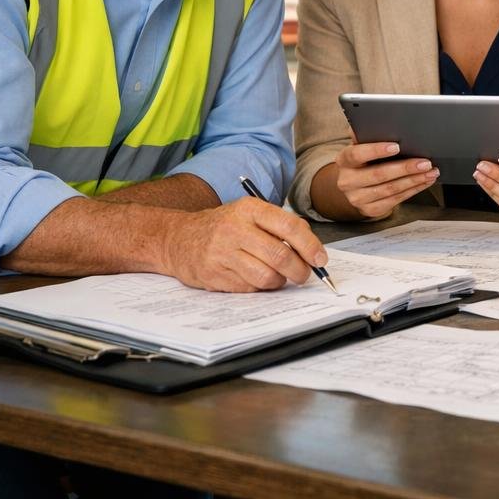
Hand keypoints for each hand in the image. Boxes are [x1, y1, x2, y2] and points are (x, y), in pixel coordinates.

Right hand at [158, 198, 327, 292]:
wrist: (178, 238)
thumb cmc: (224, 227)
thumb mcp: (250, 214)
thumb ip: (281, 226)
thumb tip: (312, 249)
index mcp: (249, 209)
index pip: (289, 227)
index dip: (310, 246)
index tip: (320, 260)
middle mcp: (235, 229)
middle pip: (280, 256)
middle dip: (300, 270)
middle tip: (304, 275)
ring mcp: (222, 253)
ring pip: (266, 276)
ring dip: (280, 281)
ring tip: (279, 277)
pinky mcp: (213, 275)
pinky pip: (249, 288)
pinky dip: (259, 288)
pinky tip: (255, 278)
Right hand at [330, 140, 438, 219]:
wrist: (355, 186)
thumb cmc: (364, 160)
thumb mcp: (361, 146)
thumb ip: (368, 134)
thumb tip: (377, 118)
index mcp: (344, 160)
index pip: (357, 154)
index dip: (376, 150)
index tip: (397, 146)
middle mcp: (347, 181)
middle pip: (378, 174)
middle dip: (405, 168)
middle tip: (425, 162)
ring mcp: (358, 198)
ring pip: (390, 189)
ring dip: (414, 180)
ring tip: (430, 171)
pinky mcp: (370, 210)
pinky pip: (395, 200)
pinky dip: (413, 190)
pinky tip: (425, 181)